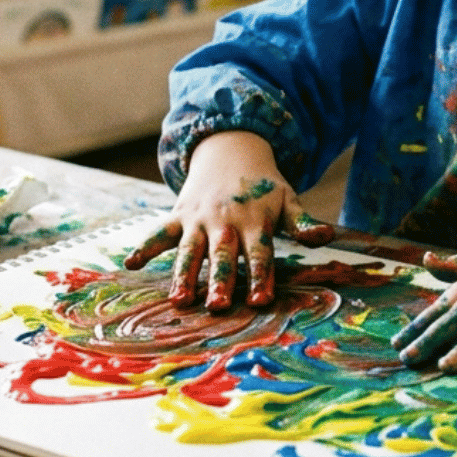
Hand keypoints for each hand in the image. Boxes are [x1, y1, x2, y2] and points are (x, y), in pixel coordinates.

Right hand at [123, 131, 333, 308]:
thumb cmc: (264, 186)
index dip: (260, 276)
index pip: (260, 253)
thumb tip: (326, 237)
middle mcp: (225, 221)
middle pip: (223, 255)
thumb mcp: (288, 200)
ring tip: (180, 300)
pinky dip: (145, 246)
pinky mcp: (179, 215)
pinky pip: (159, 232)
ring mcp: (199, 218)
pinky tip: (130, 263)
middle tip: (218, 307)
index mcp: (255, 220)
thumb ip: (303, 222)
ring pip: (190, 250)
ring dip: (184, 274)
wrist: (232, 149)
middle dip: (220, 281)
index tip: (260, 301)